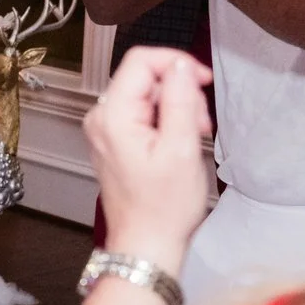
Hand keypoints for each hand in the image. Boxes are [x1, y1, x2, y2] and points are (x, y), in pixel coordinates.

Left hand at [82, 47, 212, 272]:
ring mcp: (105, 130)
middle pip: (145, 77)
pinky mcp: (114, 140)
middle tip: (201, 124)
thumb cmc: (163, 207)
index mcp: (113, 116)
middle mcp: (101, 118)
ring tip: (193, 137)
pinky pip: (143, 114)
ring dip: (177, 108)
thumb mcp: (181, 148)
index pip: (140, 60)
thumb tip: (180, 65)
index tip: (203, 81)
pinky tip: (180, 142)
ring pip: (148, 95)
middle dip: (180, 92)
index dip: (175, 62)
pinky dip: (167, 121)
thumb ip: (180, 100)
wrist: (146, 244)